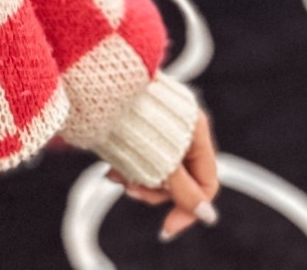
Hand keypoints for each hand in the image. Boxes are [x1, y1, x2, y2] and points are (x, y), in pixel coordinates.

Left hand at [108, 109, 219, 241]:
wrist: (98, 79)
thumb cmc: (132, 114)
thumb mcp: (161, 159)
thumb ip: (184, 189)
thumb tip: (208, 216)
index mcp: (197, 131)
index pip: (207, 183)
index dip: (189, 210)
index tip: (167, 228)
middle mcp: (183, 129)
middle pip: (180, 179)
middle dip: (154, 190)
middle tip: (129, 190)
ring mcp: (162, 128)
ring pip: (158, 170)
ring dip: (138, 180)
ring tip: (115, 177)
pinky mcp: (141, 127)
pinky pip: (143, 158)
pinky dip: (130, 168)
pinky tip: (111, 171)